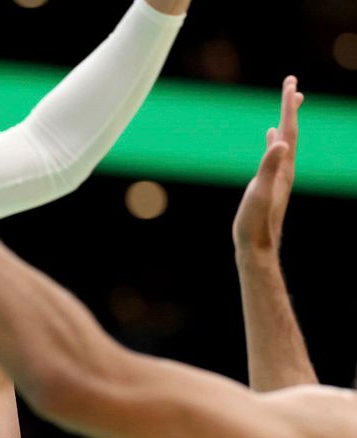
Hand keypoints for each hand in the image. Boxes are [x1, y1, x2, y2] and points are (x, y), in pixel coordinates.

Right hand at [232, 76, 303, 255]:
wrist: (256, 244)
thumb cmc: (256, 221)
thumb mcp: (261, 192)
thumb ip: (270, 167)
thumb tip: (281, 142)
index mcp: (284, 167)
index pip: (288, 131)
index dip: (288, 107)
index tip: (291, 83)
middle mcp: (285, 168)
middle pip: (290, 131)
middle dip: (290, 107)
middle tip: (292, 83)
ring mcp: (277, 175)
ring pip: (284, 141)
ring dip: (285, 121)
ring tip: (288, 104)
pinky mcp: (268, 182)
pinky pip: (274, 154)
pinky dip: (274, 141)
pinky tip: (271, 138)